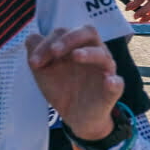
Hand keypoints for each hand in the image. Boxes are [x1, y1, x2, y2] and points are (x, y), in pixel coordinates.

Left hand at [26, 24, 123, 140]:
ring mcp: (104, 70)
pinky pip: (117, 83)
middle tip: (54, 51)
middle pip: (88, 33)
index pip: (64, 33)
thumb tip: (31, 38)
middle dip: (70, 39)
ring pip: (103, 55)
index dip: (47, 43)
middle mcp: (93, 53)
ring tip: (75, 56)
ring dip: (89, 53)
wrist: (75, 117)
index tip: (34, 62)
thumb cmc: (62, 88)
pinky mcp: (112, 90)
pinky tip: (108, 82)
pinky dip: (113, 82)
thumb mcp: (43, 73)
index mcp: (76, 46)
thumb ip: (36, 54)